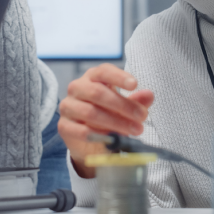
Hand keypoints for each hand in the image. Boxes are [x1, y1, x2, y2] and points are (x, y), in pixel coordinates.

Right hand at [57, 64, 154, 178]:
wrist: (90, 141)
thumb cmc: (108, 115)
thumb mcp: (125, 107)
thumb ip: (137, 101)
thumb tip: (149, 95)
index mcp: (93, 77)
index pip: (104, 72)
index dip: (119, 77)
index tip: (134, 84)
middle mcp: (77, 88)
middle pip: (98, 93)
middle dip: (123, 105)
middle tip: (142, 116)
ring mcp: (68, 106)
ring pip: (91, 112)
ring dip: (115, 122)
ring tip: (134, 130)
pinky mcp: (64, 126)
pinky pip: (81, 130)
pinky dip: (99, 135)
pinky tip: (112, 139)